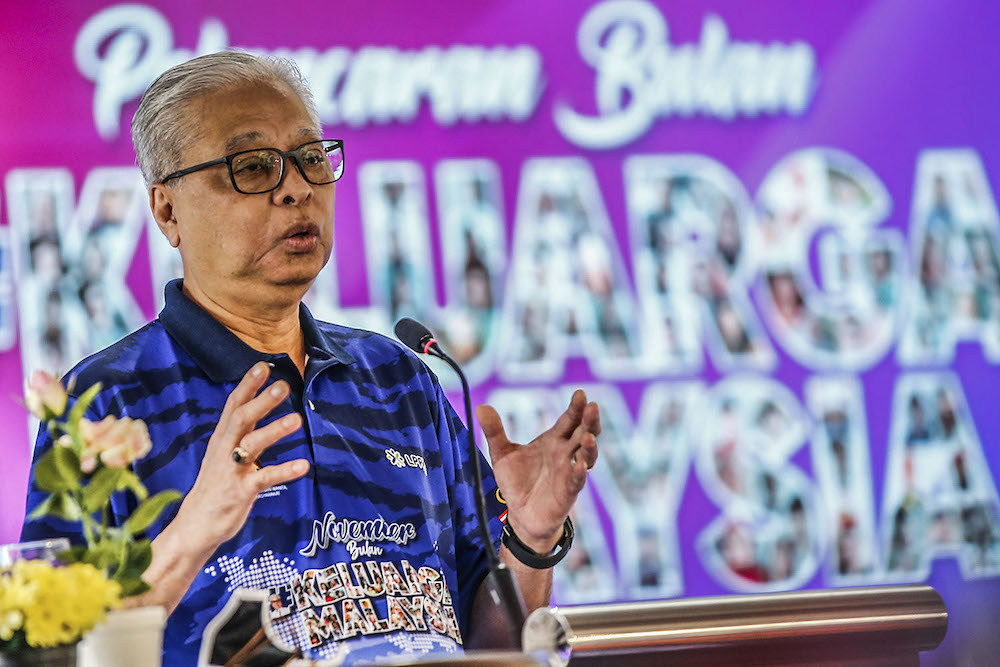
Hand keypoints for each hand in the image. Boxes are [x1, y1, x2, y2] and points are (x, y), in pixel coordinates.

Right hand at [172, 361, 309, 550]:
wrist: (195, 525)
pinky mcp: (241, 492)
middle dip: (261, 401)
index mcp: (221, 439)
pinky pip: (265, 478)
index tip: (263, 366)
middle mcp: (224, 450)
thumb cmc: (215, 486)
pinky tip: (304, 465)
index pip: (233, 406)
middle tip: (283, 385)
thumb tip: (256, 406)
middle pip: (241, 419)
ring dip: (274, 431)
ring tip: (297, 419)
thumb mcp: (222, 454)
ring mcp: (232, 471)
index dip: (247, 386)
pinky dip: (284, 471)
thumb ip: (239, 432)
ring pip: (252, 445)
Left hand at [476, 390, 599, 551]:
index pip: (568, 420)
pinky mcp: (568, 492)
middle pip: (583, 432)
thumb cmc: (517, 481)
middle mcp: (565, 453)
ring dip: (590, 446)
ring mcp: (569, 472)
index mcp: (554, 440)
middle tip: (592, 407)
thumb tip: (481, 407)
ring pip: (587, 456)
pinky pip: (577, 481)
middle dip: (589, 420)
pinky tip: (581, 466)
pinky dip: (580, 473)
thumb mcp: (502, 454)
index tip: (580, 393)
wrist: (520, 514)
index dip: (575, 407)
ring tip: (588, 436)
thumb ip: (494, 431)